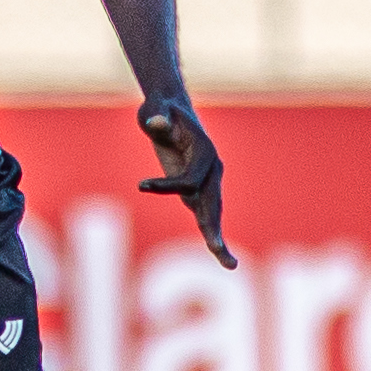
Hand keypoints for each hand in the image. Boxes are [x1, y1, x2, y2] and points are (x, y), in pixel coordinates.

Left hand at [137, 96, 233, 267]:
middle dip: (213, 226)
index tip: (141, 184)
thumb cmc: (161, 107)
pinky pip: (205, 215)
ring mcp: (207, 181)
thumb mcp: (155, 109)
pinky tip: (221, 255)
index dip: (167, 186)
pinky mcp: (197, 190)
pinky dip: (212, 234)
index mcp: (205, 152)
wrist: (170, 107)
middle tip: (215, 247)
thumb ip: (157, 116)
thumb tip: (155, 123)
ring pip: (213, 213)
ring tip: (229, 263)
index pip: (190, 180)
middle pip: (213, 202)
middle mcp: (212, 169)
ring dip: (218, 237)